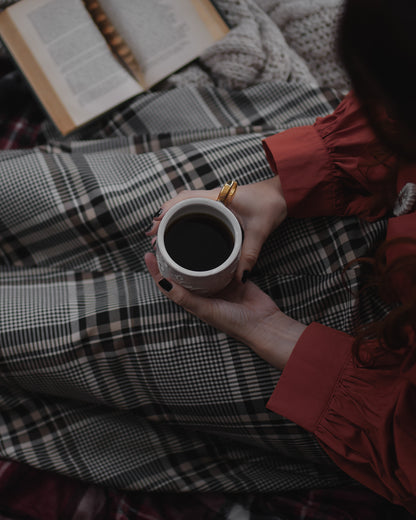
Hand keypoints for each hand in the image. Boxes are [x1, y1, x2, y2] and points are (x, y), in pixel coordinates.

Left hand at [145, 253, 305, 369]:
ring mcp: (218, 282)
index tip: (148, 254)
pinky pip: (222, 260)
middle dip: (172, 257)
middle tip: (163, 240)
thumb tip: (162, 282)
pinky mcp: (233, 275)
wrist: (263, 323)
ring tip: (182, 235)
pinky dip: (216, 250)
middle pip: (182, 271)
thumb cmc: (233, 322)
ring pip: (201, 264)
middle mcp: (203, 291)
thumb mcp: (205, 309)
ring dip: (191, 253)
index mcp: (192, 301)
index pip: (169, 283)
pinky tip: (211, 238)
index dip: (156, 270)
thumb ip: (184, 297)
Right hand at [146, 176, 286, 281]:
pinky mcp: (219, 204)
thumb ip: (250, 254)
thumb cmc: (271, 204)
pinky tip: (180, 229)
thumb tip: (240, 277)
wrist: (283, 191)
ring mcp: (215, 199)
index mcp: (219, 198)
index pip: (186, 200)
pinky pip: (195, 207)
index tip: (156, 224)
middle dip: (164, 217)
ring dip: (172, 215)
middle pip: (179, 202)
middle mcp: (213, 196)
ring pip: (185, 204)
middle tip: (151, 235)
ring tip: (159, 233)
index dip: (168, 212)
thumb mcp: (261, 231)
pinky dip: (183, 215)